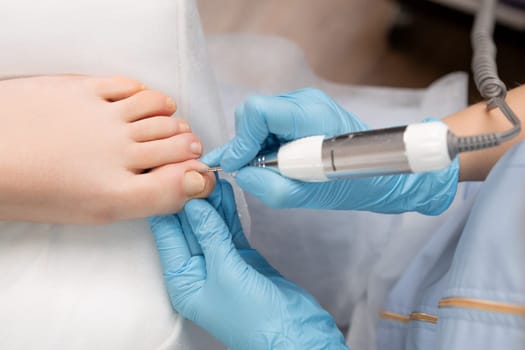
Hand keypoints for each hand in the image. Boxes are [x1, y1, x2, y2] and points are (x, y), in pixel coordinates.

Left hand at [0, 75, 214, 222]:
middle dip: (189, 145)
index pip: (183, 178)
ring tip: (167, 125)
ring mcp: (102, 116)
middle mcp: (118, 152)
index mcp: (120, 191)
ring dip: (172, 119)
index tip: (199, 174)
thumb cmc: (40, 190)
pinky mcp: (84, 89)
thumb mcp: (99, 210)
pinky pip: (131, 86)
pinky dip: (145, 94)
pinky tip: (140, 104)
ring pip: (161, 111)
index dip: (199, 175)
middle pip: (178, 142)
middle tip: (186, 147)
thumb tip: (190, 181)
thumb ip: (150, 198)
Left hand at [149, 179, 346, 349]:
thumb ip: (210, 235)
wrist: (292, 332)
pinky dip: (228, 212)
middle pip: (189, 227)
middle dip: (191, 198)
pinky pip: (230, 230)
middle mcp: (198, 271)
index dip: (169, 205)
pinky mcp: (241, 259)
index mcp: (183, 281)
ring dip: (211, 201)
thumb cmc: (255, 320)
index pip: (168, 235)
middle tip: (195, 170)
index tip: (171, 177)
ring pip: (211, 225)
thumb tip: (194, 205)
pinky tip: (226, 193)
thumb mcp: (226, 272)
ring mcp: (221, 263)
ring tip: (210, 174)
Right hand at [203, 88, 457, 214]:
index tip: (239, 166)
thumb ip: (272, 187)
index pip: (257, 111)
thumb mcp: (313, 195)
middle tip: (255, 171)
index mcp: (311, 115)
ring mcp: (304, 103)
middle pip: (253, 113)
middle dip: (246, 143)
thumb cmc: (358, 184)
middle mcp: (305, 101)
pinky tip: (279, 162)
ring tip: (274, 169)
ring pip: (258, 119)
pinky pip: (270, 124)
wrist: (387, 174)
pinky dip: (265, 144)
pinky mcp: (303, 111)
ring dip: (256, 146)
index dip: (241, 140)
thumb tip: (241, 174)